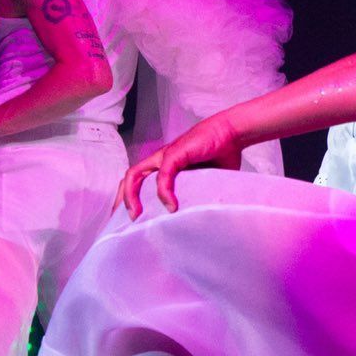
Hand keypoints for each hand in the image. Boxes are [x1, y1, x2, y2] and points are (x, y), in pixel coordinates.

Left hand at [120, 113, 243, 217]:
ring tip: (137, 215)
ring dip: (131, 196)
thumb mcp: (206, 180)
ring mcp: (165, 156)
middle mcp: (160, 160)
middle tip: (126, 221)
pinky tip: (171, 206)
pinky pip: (163, 175)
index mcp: (166, 165)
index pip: (139, 181)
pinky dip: (164, 192)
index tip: (134, 218)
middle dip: (122, 200)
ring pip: (135, 175)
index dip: (131, 198)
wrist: (233, 134)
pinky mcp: (175, 154)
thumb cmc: (222, 154)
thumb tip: (201, 214)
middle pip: (129, 178)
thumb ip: (198, 193)